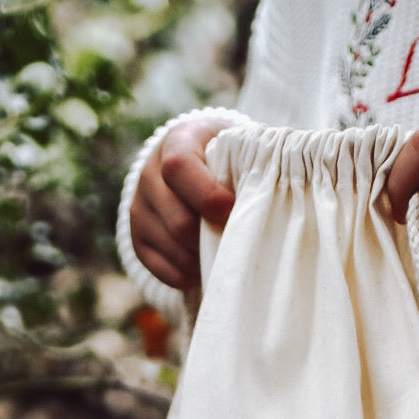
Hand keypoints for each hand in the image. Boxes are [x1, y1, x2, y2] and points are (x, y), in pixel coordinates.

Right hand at [129, 117, 234, 291]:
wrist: (187, 163)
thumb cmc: (224, 157)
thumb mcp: (235, 146)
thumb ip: (251, 161)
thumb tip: (282, 190)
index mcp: (177, 143)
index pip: (179, 168)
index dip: (207, 195)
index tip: (232, 211)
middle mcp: (148, 175)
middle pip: (178, 221)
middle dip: (210, 237)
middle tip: (235, 240)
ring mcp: (139, 209)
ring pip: (171, 249)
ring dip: (202, 259)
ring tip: (222, 254)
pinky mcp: (137, 238)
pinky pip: (161, 269)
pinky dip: (187, 275)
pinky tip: (204, 267)